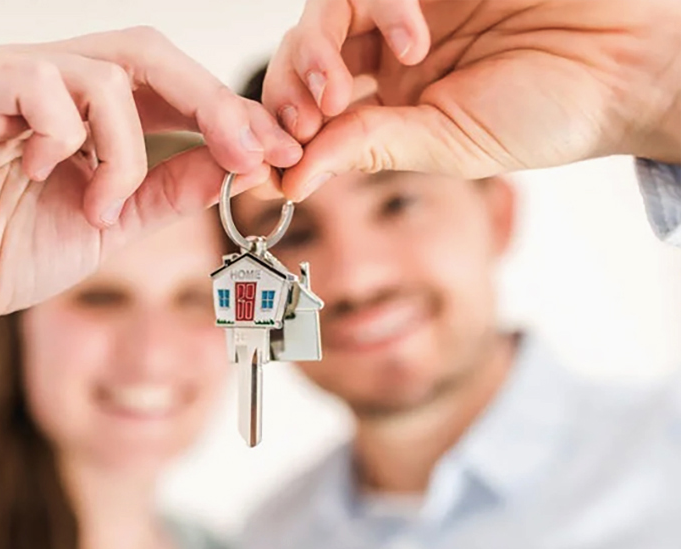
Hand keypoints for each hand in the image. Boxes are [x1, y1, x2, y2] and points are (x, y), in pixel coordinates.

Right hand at [0, 27, 301, 332]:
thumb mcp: (107, 222)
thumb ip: (165, 186)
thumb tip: (238, 157)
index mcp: (61, 99)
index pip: (153, 76)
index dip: (217, 107)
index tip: (271, 151)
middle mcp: (24, 71)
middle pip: (139, 50)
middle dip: (206, 102)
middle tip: (247, 151)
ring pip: (100, 72)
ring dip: (124, 149)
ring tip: (99, 207)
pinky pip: (41, 81)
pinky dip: (64, 135)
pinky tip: (39, 174)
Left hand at [264, 0, 680, 199]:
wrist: (631, 65)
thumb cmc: (553, 111)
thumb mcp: (449, 144)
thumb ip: (368, 149)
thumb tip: (287, 181)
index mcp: (387, 100)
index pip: (306, 107)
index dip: (276, 130)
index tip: (267, 163)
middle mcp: (387, 50)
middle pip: (301, 54)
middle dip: (286, 91)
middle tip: (302, 122)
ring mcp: (406, 4)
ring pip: (324, 12)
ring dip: (316, 52)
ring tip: (341, 92)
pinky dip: (380, 7)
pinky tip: (413, 41)